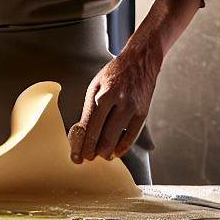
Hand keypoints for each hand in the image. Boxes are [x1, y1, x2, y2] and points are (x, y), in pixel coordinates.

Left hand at [67, 45, 159, 162]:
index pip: (88, 125)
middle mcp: (117, 101)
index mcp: (101, 93)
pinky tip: (116, 152)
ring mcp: (131, 108)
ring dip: (106, 151)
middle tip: (86, 157)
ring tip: (100, 155)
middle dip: (92, 151)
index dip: (81, 144)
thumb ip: (90, 109)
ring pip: (116, 138)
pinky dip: (122, 147)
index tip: (76, 156)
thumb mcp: (96, 85)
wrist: (140, 62)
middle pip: (101, 135)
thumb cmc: (113, 74)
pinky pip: (132, 136)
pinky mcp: (143, 113)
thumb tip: (83, 133)